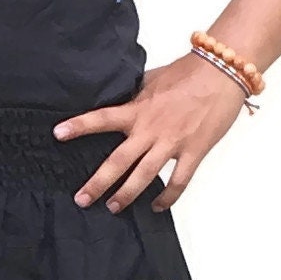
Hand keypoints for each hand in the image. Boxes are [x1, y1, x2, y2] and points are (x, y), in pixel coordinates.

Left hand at [53, 52, 248, 211]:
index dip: (79, 126)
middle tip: (82, 199)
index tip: (58, 134)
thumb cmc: (189, 72)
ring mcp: (172, 143)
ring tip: (113, 208)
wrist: (222, 71)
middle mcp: (150, 129)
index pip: (102, 118)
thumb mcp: (153, 80)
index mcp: (138, 110)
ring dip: (126, 195)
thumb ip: (136, 96)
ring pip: (144, 176)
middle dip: (98, 183)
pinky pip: (178, 182)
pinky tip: (157, 206)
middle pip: (118, 161)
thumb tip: (122, 99)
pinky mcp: (193, 152)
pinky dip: (167, 197)